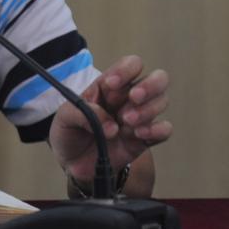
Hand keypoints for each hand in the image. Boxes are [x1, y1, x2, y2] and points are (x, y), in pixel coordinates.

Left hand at [48, 55, 171, 189]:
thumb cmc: (70, 133)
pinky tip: (139, 135)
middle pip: (158, 78)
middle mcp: (128, 98)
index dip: (125, 70)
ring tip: (126, 122)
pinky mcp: (145, 139)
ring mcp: (139, 118)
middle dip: (150, 85)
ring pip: (162, 102)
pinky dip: (157, 130)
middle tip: (133, 97)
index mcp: (109, 86)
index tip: (112, 84)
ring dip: (147, 110)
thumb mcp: (64, 118)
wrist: (73, 164)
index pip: (130, 65)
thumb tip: (111, 125)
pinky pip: (164, 130)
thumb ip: (82, 114)